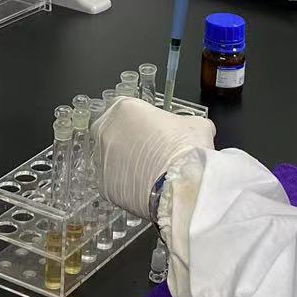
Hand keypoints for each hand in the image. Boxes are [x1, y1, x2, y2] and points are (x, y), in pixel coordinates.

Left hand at [92, 97, 216, 215]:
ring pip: (112, 159)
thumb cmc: (185, 149)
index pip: (129, 110)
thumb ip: (183, 122)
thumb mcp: (195, 123)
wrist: (180, 185)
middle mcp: (106, 131)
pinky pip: (113, 183)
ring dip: (126, 164)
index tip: (155, 131)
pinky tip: (146, 189)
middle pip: (115, 133)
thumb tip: (190, 129)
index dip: (143, 121)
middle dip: (130, 141)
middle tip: (152, 153)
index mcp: (124, 108)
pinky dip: (127, 185)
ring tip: (151, 174)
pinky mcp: (104, 186)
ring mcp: (101, 159)